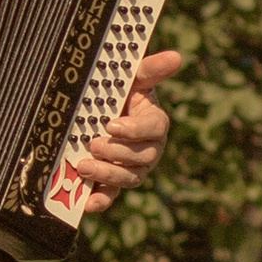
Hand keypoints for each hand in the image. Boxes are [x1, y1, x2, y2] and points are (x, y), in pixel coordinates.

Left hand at [71, 50, 179, 213]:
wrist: (101, 110)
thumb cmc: (121, 93)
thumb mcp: (134, 78)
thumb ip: (151, 69)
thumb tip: (177, 56)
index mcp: (156, 123)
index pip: (152, 129)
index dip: (133, 129)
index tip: (112, 125)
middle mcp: (149, 149)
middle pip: (141, 157)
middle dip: (116, 153)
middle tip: (92, 145)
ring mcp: (134, 168)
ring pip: (129, 178)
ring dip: (107, 174)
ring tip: (83, 167)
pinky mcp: (116, 183)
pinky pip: (112, 195)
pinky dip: (102, 201)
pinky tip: (89, 204)